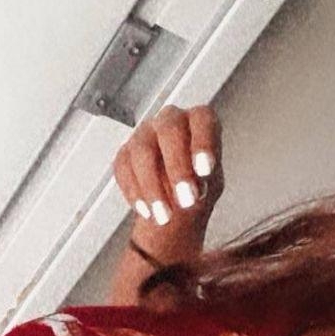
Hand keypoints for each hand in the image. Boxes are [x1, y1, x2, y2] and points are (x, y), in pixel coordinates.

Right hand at [112, 104, 224, 235]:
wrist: (177, 204)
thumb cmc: (199, 185)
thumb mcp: (211, 184)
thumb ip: (206, 178)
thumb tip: (198, 180)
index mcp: (198, 121)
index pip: (202, 120)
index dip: (203, 143)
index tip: (205, 171)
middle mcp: (170, 120)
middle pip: (169, 131)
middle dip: (178, 168)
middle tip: (187, 200)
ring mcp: (144, 134)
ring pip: (143, 152)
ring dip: (153, 187)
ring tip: (165, 215)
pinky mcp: (125, 153)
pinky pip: (123, 169)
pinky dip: (136, 193)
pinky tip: (148, 211)